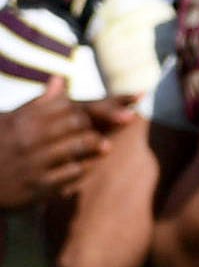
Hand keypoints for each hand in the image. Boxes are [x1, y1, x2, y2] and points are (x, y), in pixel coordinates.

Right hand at [0, 77, 132, 208]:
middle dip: (100, 123)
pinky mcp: (38, 186)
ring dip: (96, 145)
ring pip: (80, 147)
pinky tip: (87, 166)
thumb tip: (59, 80)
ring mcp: (34, 162)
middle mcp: (29, 138)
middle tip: (116, 123)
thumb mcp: (8, 121)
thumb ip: (38, 104)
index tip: (121, 102)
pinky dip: (84, 168)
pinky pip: (74, 173)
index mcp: (22, 119)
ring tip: (104, 146)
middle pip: (79, 123)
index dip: (96, 104)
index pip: (69, 104)